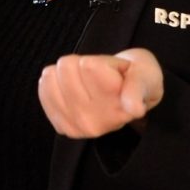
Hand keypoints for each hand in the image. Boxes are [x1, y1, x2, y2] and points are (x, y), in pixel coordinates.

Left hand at [37, 48, 163, 138]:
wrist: (128, 99)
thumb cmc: (137, 79)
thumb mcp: (145, 76)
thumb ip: (137, 89)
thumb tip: (134, 108)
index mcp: (118, 111)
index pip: (89, 66)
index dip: (103, 61)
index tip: (116, 73)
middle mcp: (96, 124)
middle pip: (67, 67)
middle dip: (84, 64)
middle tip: (101, 77)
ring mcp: (76, 128)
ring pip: (53, 74)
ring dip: (69, 72)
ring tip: (89, 82)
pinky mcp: (62, 126)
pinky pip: (44, 86)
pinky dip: (54, 80)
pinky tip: (73, 88)